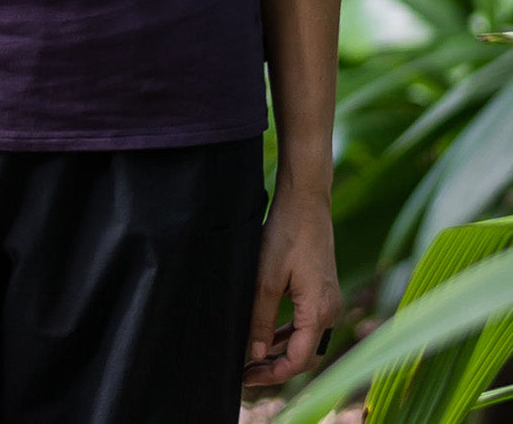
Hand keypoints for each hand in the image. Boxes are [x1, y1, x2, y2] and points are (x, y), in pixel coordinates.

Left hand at [242, 186, 341, 388]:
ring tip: (254, 356)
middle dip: (277, 367)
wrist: (306, 201)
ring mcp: (329, 301)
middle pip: (306, 357)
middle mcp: (330, 311)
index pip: (298, 361)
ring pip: (307, 341)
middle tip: (248, 371)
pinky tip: (268, 333)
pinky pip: (308, 324)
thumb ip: (261, 318)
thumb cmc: (286, 234)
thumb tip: (256, 353)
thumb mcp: (267, 278)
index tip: (246, 376)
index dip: (272, 374)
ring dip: (282, 351)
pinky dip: (289, 334)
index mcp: (319, 311)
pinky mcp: (323, 291)